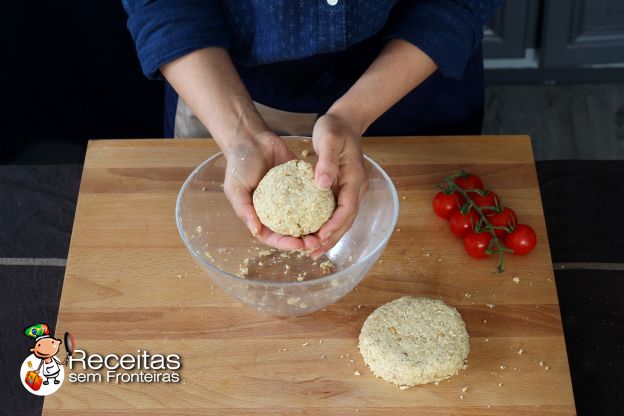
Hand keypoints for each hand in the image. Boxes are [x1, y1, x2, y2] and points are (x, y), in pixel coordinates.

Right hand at [223, 132, 320, 250]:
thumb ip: (244, 209)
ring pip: (304, 216)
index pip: (273, 236)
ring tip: (326, 229)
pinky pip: (311, 196)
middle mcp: (276, 209)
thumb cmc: (238, 164)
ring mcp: (289, 197)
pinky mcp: (299, 184)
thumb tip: (256, 231)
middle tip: (317, 241)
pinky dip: (319, 204)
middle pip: (291, 231)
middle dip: (304, 239)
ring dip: (315, 226)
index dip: (285, 243)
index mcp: (259, 215)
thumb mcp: (235, 188)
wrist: (251, 138)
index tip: (298, 245)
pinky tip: (330, 209)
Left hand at [310, 113, 367, 257]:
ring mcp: (349, 190)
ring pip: (342, 220)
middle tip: (313, 252)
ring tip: (312, 251)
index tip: (319, 236)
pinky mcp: (341, 190)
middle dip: (331, 238)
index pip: (347, 209)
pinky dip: (326, 226)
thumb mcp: (329, 140)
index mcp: (354, 178)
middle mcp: (355, 188)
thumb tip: (322, 185)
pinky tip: (313, 234)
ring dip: (329, 237)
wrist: (344, 122)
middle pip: (346, 220)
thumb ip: (326, 162)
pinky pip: (335, 213)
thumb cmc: (335, 129)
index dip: (334, 225)